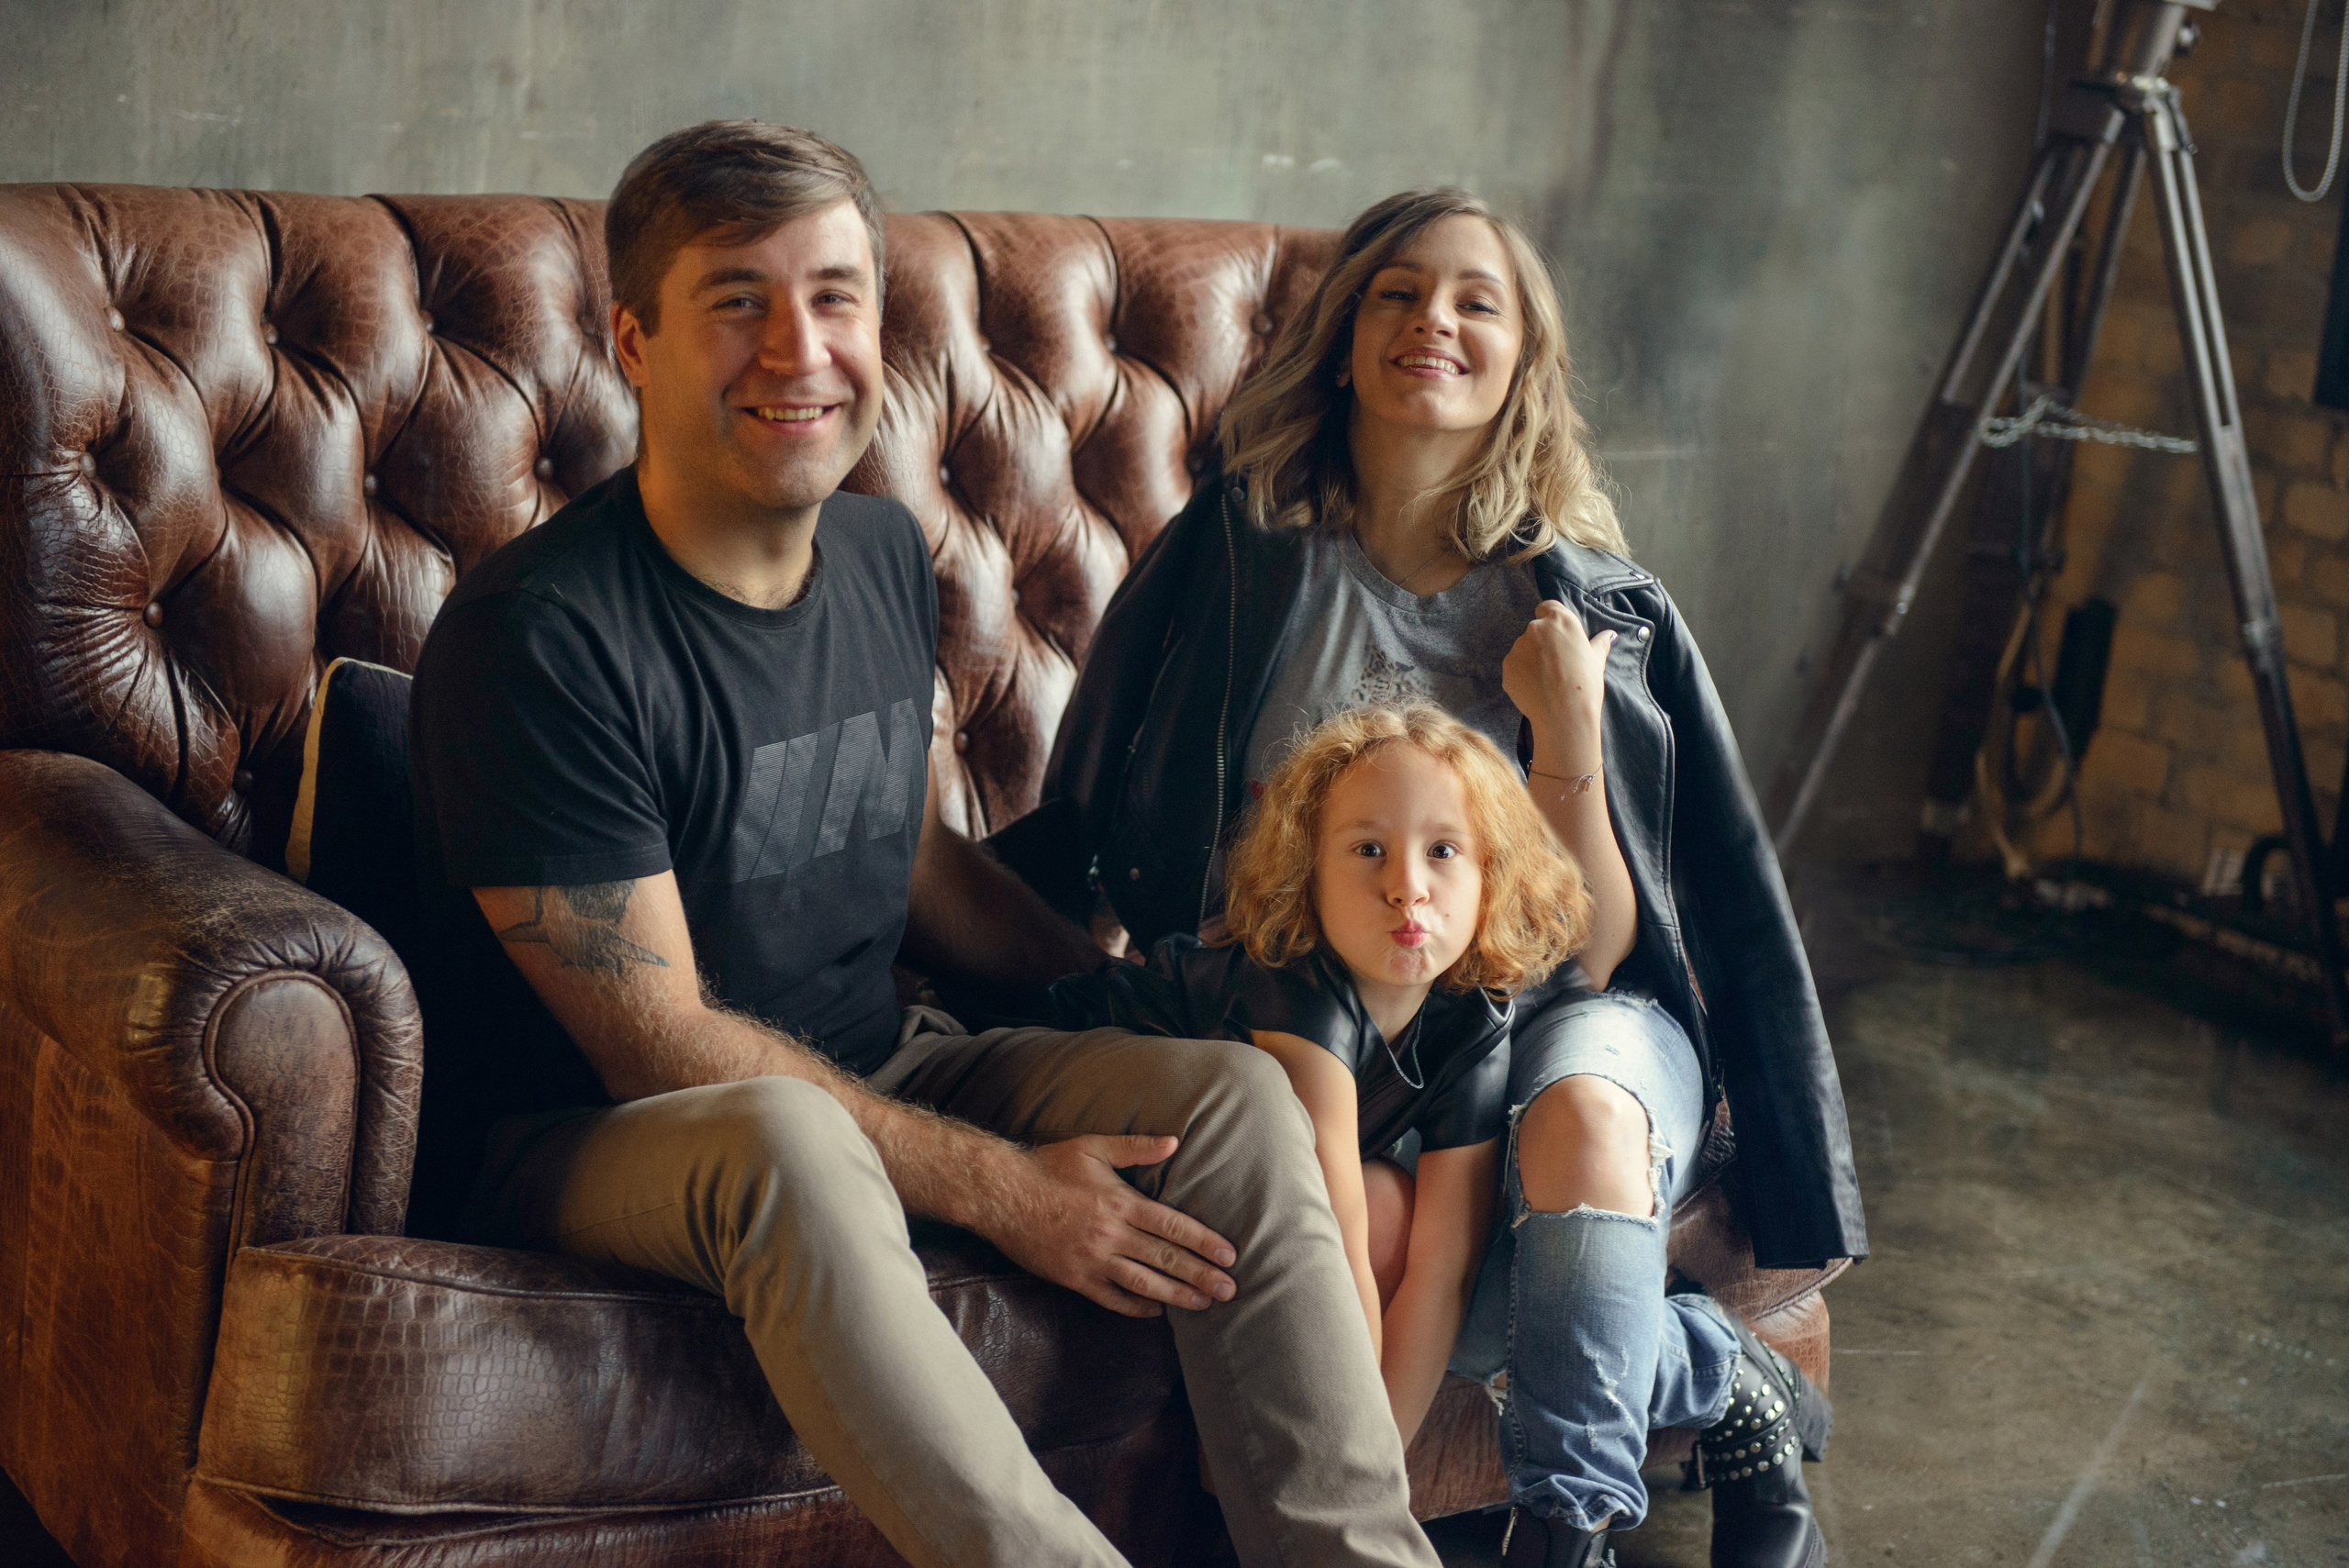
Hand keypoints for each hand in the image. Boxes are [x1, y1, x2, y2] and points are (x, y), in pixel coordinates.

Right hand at [980, 1135, 1238, 1317]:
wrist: (1001, 1194)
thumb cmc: (1048, 1166)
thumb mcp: (1093, 1147)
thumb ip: (1136, 1147)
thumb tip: (1174, 1141)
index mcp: (1120, 1202)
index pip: (1172, 1226)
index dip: (1203, 1242)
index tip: (1229, 1255)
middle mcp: (1111, 1234)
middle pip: (1165, 1258)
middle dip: (1201, 1275)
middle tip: (1230, 1289)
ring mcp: (1092, 1259)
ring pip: (1143, 1283)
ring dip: (1177, 1295)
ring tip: (1204, 1304)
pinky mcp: (1074, 1278)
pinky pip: (1111, 1298)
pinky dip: (1137, 1306)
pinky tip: (1157, 1310)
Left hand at [1502, 601, 1613, 761]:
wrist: (1564, 714)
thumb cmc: (1585, 684)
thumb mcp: (1597, 661)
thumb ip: (1599, 643)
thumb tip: (1610, 635)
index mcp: (1559, 620)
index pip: (1547, 607)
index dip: (1552, 620)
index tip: (1558, 635)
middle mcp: (1535, 628)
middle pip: (1535, 630)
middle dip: (1543, 642)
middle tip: (1556, 664)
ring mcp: (1517, 648)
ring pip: (1523, 649)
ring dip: (1531, 659)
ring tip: (1547, 680)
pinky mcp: (1507, 667)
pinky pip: (1515, 667)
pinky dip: (1522, 675)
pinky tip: (1536, 689)